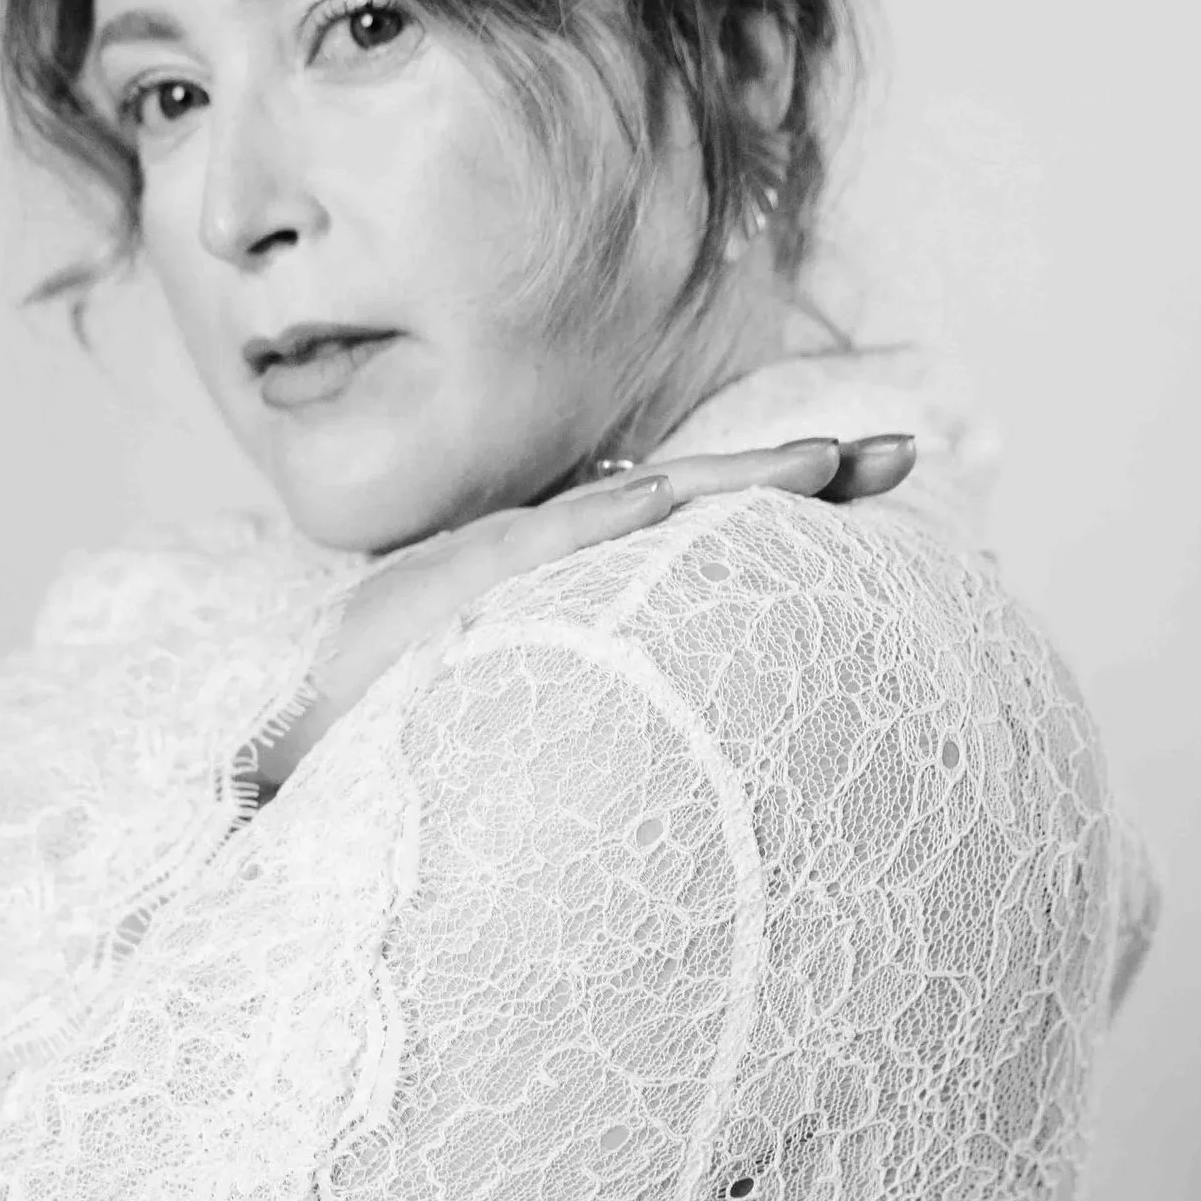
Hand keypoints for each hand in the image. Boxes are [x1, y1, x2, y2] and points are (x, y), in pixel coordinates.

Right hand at [252, 432, 914, 797]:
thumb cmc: (405, 737)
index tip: (884, 473)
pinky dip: (603, 524)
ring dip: (732, 481)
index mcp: (580, 576)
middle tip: (909, 451)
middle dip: (806, 470)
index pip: (705, 521)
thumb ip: (609, 671)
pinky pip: (540, 549)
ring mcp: (505, 562)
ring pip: (640, 506)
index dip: (795, 493)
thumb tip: (695, 703)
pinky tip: (665, 506)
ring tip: (823, 460)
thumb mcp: (529, 692)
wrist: (292, 749)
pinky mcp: (451, 586)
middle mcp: (553, 551)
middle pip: (700, 496)